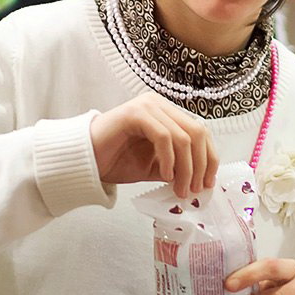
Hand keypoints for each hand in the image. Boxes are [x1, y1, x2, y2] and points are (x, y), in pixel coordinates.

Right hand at [89, 93, 217, 198]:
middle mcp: (161, 105)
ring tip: (179, 188)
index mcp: (168, 114)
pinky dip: (169, 159)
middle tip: (194, 189)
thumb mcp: (156, 167)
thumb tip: (201, 180)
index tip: (208, 182)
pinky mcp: (135, 113)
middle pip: (198, 133)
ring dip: (186, 167)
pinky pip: (164, 137)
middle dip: (200, 165)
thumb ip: (178, 167)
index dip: (209, 158)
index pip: (201, 132)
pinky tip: (164, 175)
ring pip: (184, 137)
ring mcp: (148, 106)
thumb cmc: (116, 161)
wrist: (84, 161)